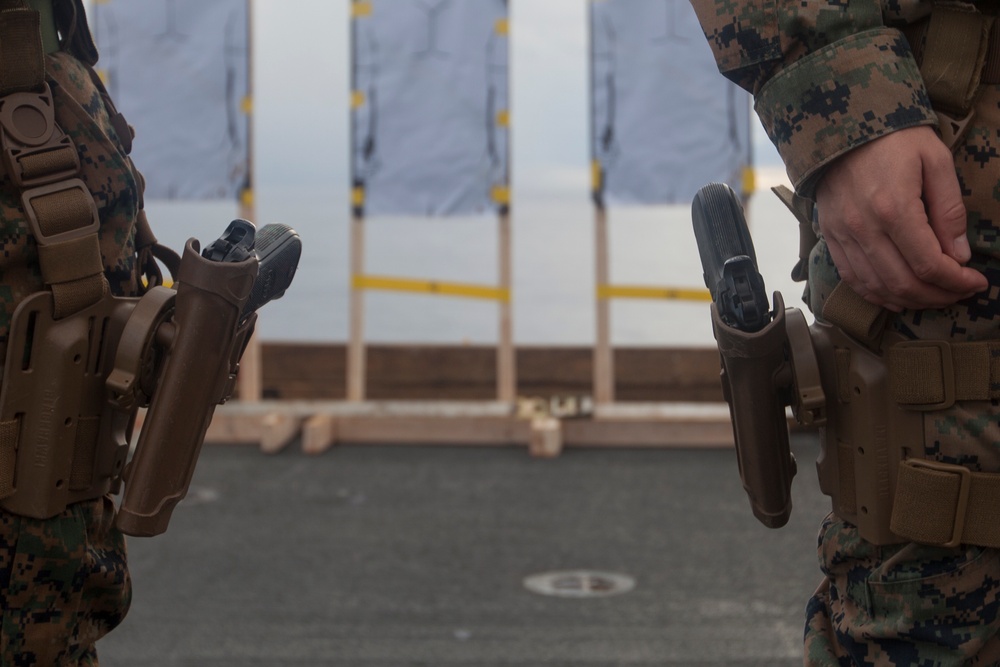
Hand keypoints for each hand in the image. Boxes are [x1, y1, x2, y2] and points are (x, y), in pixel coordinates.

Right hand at [814, 126, 986, 311]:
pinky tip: (897, 297)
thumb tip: (960, 255)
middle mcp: (865, 228)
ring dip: (909, 300)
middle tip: (959, 294)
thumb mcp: (935, 161)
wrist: (840, 124)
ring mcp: (843, 234)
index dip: (957, 282)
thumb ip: (949, 210)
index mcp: (894, 208)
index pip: (930, 264)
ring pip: (877, 287)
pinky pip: (851, 278)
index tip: (976, 283)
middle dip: (938, 296)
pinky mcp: (830, 236)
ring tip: (933, 297)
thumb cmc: (894, 137)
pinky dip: (876, 295)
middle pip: (904, 283)